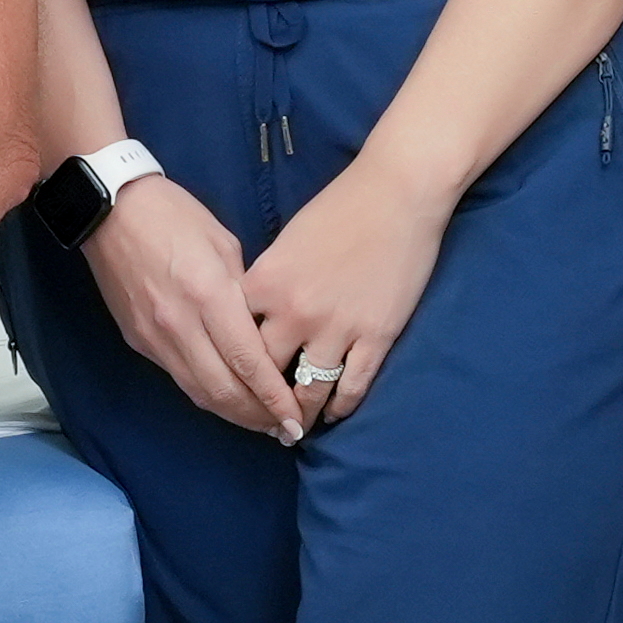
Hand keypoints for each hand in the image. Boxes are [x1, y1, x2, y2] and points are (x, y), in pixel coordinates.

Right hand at [82, 177, 300, 436]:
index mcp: (208, 294)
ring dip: (234, 415)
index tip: (297, 419)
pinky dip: (208, 396)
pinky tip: (228, 399)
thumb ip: (244, 293)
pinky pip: (180, 378)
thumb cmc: (175, 215)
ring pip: (200, 393)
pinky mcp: (139, 341)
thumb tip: (263, 330)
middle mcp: (180, 324)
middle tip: (287, 430)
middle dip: (259, 417)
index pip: (248, 362)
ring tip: (263, 424)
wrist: (109, 209)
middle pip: (224, 390)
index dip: (274, 397)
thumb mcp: (224, 244)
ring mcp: (155, 337)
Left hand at [240, 161, 449, 444]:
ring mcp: (336, 328)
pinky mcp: (376, 336)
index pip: (232, 341)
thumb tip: (250, 317)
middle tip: (256, 421)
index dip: (227, 368)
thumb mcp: (285, 244)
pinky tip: (334, 414)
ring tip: (294, 429)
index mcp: (264, 285)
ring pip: (308, 390)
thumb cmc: (339, 209)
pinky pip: (352, 386)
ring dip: (300, 414)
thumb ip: (265, 284)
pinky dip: (340, 407)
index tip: (225, 388)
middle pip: (264, 374)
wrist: (397, 194)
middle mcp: (294, 313)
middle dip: (258, 402)